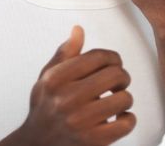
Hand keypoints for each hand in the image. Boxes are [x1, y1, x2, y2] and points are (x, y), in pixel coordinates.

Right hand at [6, 26, 134, 145]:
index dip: (113, 58)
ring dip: (124, 99)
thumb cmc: (45, 108)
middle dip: (122, 77)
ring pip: (125, 98)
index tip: (113, 64)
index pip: (99, 56)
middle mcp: (66, 99)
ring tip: (114, 102)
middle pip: (116, 75)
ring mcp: (80, 122)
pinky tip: (117, 119)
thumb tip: (78, 30)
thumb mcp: (47, 79)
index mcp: (56, 80)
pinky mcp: (93, 141)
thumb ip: (65, 54)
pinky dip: (127, 120)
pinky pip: (127, 123)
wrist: (36, 145)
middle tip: (117, 83)